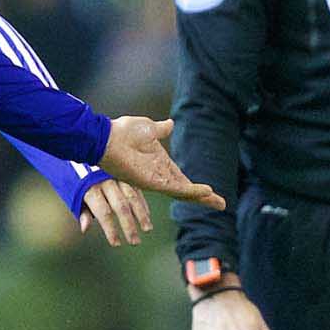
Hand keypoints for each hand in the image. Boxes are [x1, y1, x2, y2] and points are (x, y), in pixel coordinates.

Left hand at [76, 176, 151, 245]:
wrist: (78, 146)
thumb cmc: (71, 175)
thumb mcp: (72, 192)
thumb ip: (81, 210)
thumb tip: (85, 228)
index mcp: (90, 188)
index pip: (103, 213)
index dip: (110, 230)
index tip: (116, 244)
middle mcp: (105, 180)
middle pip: (120, 206)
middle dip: (129, 226)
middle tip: (134, 242)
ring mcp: (117, 174)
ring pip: (133, 196)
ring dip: (141, 214)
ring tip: (147, 228)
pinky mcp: (124, 170)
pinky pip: (136, 187)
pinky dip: (142, 202)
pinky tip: (146, 215)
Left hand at [100, 116, 225, 210]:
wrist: (107, 137)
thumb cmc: (123, 132)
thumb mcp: (149, 128)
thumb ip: (162, 130)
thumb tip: (171, 124)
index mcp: (160, 164)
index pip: (183, 179)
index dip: (197, 188)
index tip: (212, 192)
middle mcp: (160, 175)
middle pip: (187, 190)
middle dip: (204, 198)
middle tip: (222, 205)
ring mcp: (156, 180)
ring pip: (184, 193)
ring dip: (202, 197)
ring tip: (219, 203)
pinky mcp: (153, 182)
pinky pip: (176, 189)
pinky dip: (192, 191)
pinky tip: (206, 192)